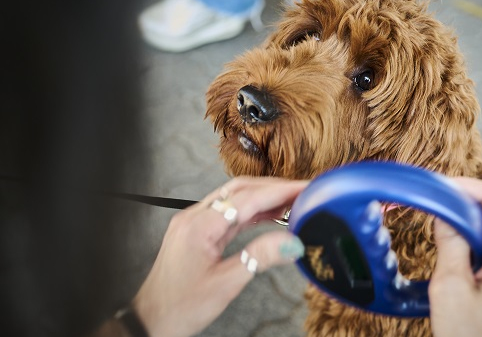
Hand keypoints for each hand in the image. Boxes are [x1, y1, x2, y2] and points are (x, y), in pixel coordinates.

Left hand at [132, 177, 307, 336]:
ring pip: (234, 196)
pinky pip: (227, 210)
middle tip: (304, 191)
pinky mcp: (196, 229)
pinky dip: (252, 209)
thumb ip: (259, 258)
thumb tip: (292, 242)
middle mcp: (194, 216)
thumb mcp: (226, 285)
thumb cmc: (182, 307)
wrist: (151, 319)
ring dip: (264, 196)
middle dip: (275, 187)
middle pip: (241, 189)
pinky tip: (270, 214)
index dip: (280, 192)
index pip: (248, 199)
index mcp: (200, 226)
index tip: (305, 189)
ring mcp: (193, 220)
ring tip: (293, 201)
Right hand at [429, 178, 481, 336]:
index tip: (439, 187)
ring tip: (437, 232)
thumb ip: (449, 245)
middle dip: (463, 205)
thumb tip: (444, 214)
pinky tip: (450, 255)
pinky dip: (471, 244)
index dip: (467, 186)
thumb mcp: (449, 289)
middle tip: (432, 207)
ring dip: (465, 226)